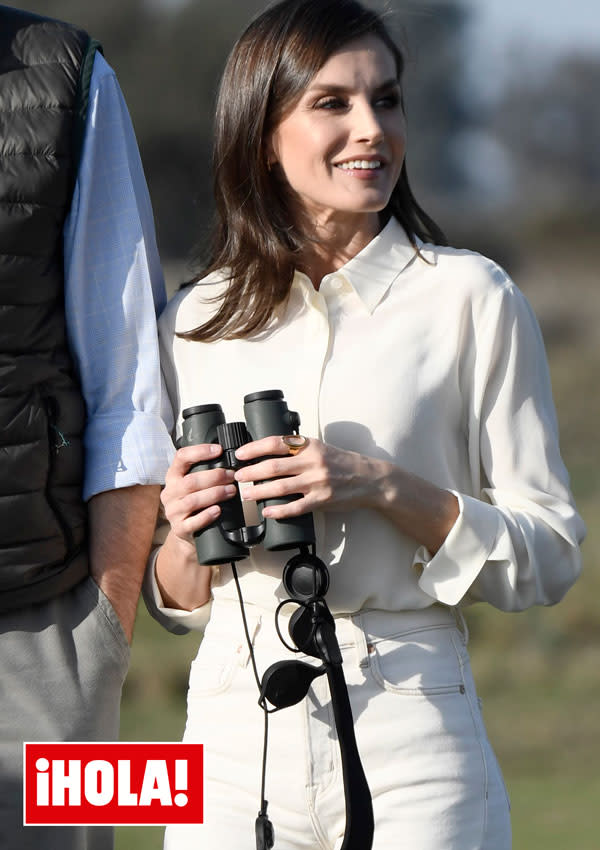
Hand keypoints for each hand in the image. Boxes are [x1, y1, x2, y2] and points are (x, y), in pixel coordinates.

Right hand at [161, 443, 237, 543]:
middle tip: (232, 476)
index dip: (199, 451)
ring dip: (215, 494)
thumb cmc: (194, 505)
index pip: (181, 458)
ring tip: (231, 491)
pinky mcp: (179, 529)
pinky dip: (207, 515)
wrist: (186, 534)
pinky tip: (218, 510)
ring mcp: (173, 512)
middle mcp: (170, 493)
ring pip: (193, 501)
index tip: (218, 450)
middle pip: (190, 481)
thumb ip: (204, 473)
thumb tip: (229, 462)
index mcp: (173, 477)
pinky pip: (193, 522)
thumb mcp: (194, 486)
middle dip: (214, 477)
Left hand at [233, 435, 381, 518]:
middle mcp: (312, 462)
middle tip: (237, 477)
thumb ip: (299, 448)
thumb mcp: (321, 447)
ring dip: (259, 491)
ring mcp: (317, 482)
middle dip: (251, 472)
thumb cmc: (343, 462)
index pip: (275, 443)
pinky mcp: (322, 500)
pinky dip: (279, 510)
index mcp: (310, 445)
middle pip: (274, 467)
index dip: (254, 448)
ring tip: (246, 494)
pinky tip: (267, 511)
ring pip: (281, 487)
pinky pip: (296, 507)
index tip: (239, 455)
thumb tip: (269, 451)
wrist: (369, 479)